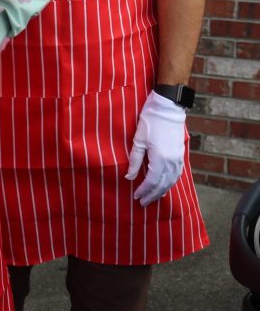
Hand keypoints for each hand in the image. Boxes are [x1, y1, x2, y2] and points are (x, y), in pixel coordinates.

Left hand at [126, 90, 186, 205]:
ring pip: (171, 181)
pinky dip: (171, 182)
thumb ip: (135, 160)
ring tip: (153, 197)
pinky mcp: (180, 154)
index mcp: (160, 159)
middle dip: (153, 195)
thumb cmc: (151, 120)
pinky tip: (166, 185)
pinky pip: (177, 174)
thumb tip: (129, 176)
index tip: (136, 197)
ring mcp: (178, 158)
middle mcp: (171, 162)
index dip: (143, 191)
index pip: (151, 181)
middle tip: (143, 203)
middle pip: (162, 185)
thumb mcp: (138, 139)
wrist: (169, 107)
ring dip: (162, 191)